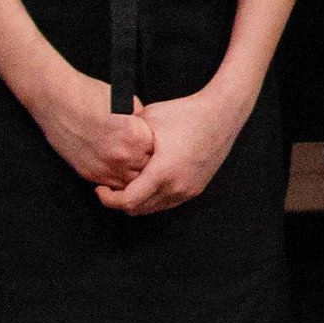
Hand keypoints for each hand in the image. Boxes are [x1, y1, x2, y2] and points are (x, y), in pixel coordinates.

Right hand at [29, 62, 155, 188]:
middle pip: (148, 169)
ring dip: (134, 173)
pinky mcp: (89, 174)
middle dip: (149, 162)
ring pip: (132, 182)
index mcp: (136, 137)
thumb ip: (143, 124)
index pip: (161, 152)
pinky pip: (113, 185)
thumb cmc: (92, 96)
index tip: (157, 143)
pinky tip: (117, 164)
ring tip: (132, 160)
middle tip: (146, 154)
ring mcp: (104, 168)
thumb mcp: (129, 104)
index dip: (159, 147)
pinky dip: (117, 177)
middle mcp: (122, 156)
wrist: (56, 101)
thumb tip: (154, 134)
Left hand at [98, 85, 252, 215]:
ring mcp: (189, 189)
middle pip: (138, 209)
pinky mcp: (196, 188)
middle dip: (119, 201)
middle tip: (111, 187)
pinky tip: (148, 182)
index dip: (108, 199)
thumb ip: (127, 134)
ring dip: (138, 201)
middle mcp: (177, 186)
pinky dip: (154, 198)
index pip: (127, 201)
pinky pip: (168, 203)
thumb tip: (106, 139)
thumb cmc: (186, 113)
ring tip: (129, 184)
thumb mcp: (149, 118)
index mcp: (162, 172)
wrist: (223, 112)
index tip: (100, 188)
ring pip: (153, 208)